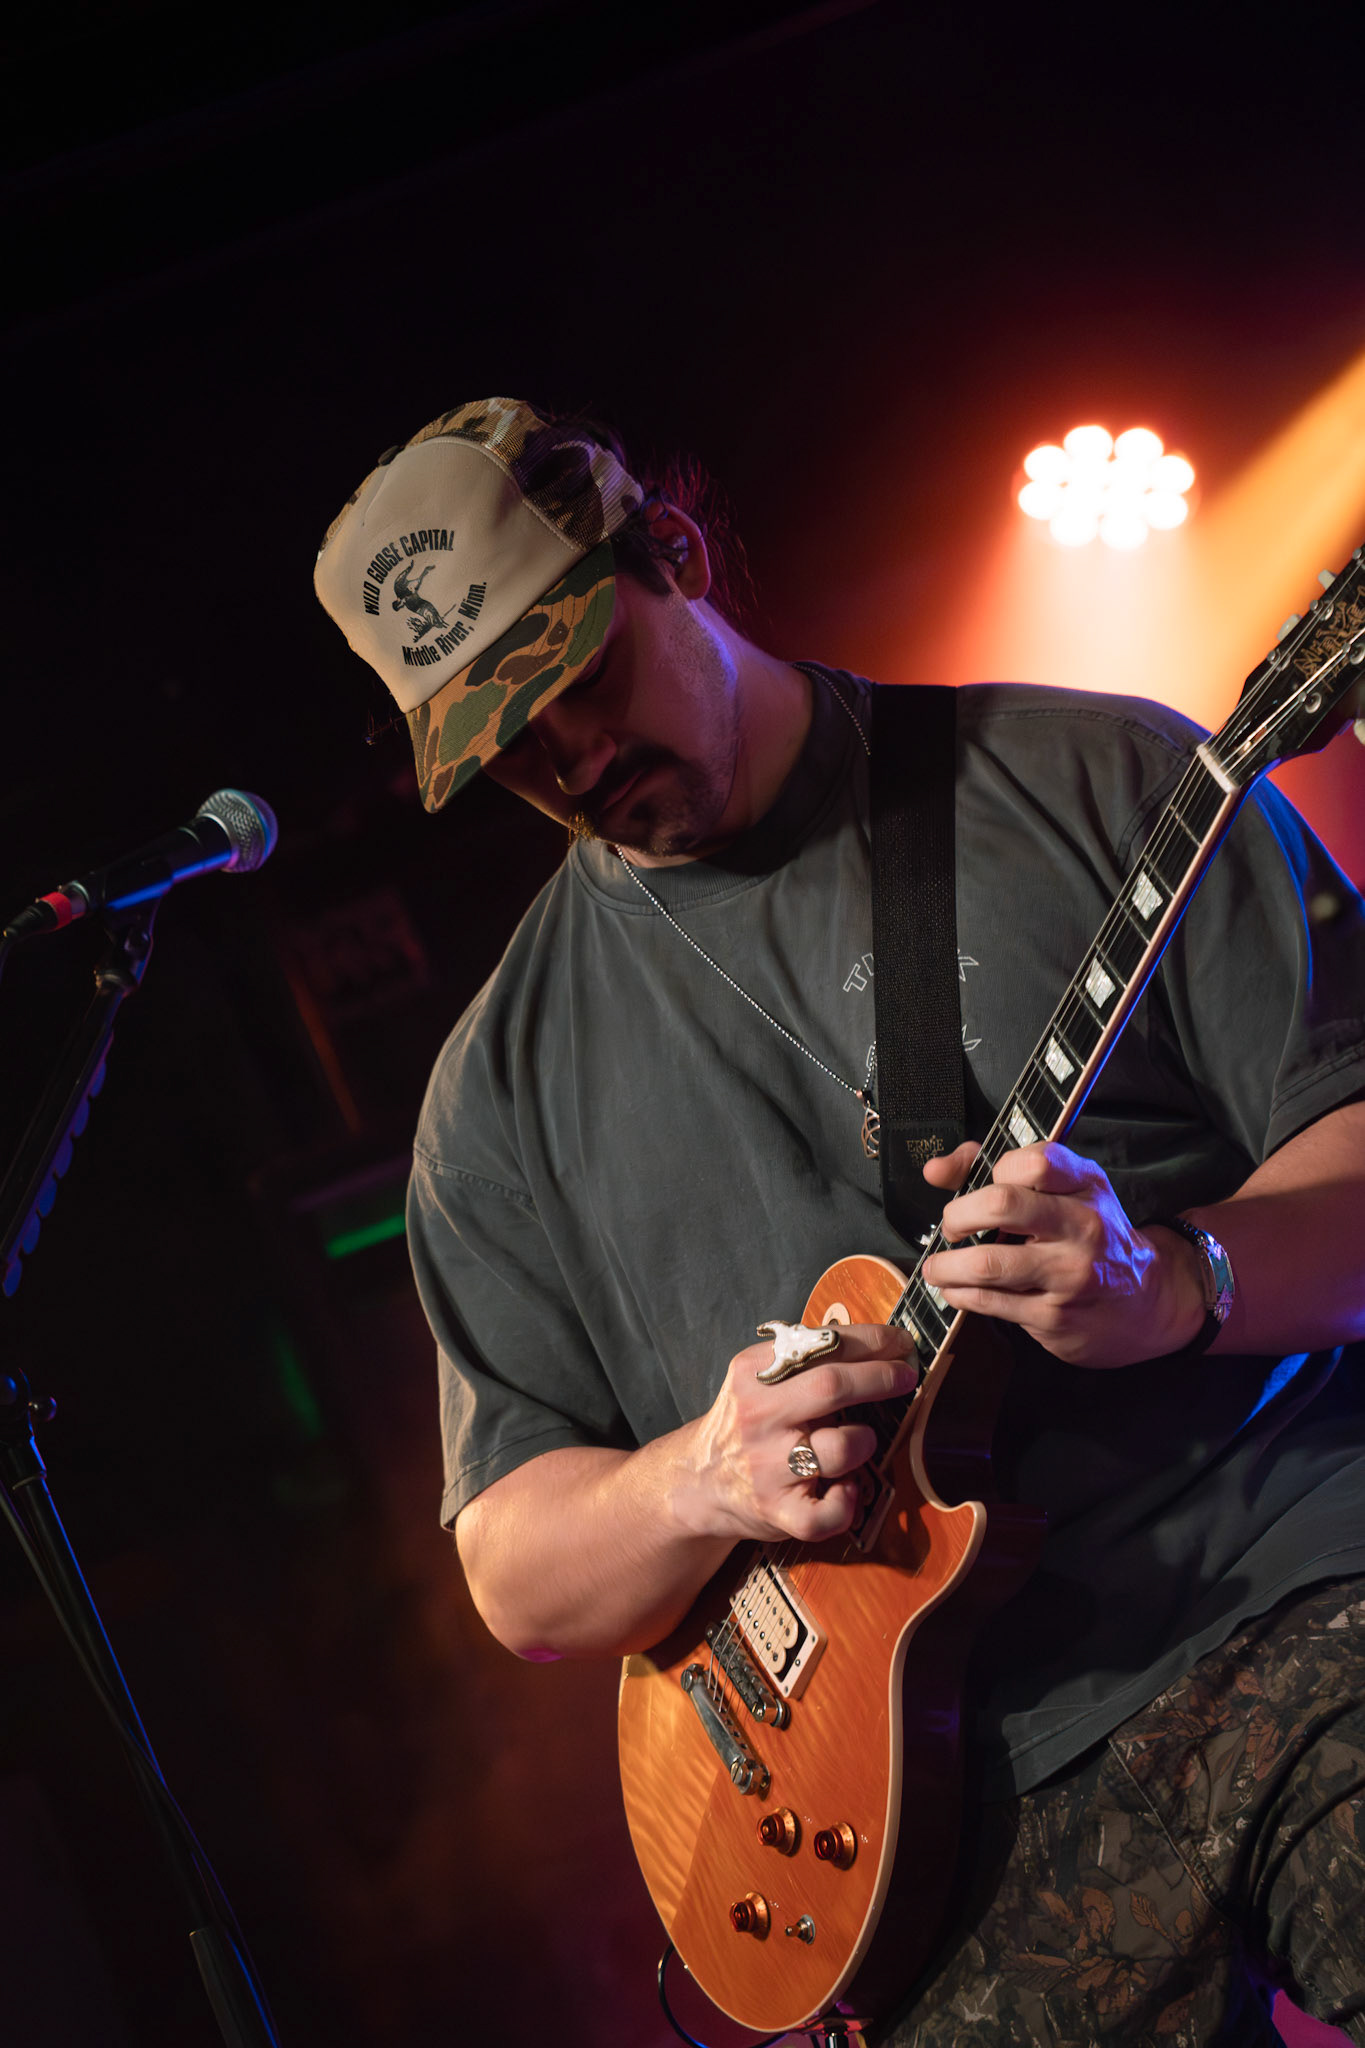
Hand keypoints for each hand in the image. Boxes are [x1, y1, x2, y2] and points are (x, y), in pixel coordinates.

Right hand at [677, 1324, 920, 1544]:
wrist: (700, 1480)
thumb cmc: (749, 1423)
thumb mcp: (758, 1377)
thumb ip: (802, 1359)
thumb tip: (876, 1344)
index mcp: (754, 1373)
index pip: (820, 1345)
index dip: (871, 1342)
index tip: (899, 1344)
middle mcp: (758, 1416)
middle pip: (831, 1387)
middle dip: (880, 1378)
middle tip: (906, 1377)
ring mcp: (767, 1466)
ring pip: (840, 1450)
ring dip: (864, 1442)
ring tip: (859, 1441)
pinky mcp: (776, 1510)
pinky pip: (827, 1514)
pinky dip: (847, 1503)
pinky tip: (846, 1489)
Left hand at [919, 1139, 1205, 1368]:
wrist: (1147, 1303)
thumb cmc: (1091, 1236)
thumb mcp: (1067, 1191)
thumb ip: (1000, 1168)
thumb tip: (935, 1170)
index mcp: (1087, 1186)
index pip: (1034, 1161)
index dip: (996, 1167)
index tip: (983, 1183)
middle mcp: (1083, 1228)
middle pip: (1003, 1205)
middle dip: (958, 1215)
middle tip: (950, 1226)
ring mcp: (1070, 1276)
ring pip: (988, 1264)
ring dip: (946, 1265)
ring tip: (937, 1266)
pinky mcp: (1055, 1317)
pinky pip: (990, 1302)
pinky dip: (960, 1294)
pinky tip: (957, 1289)